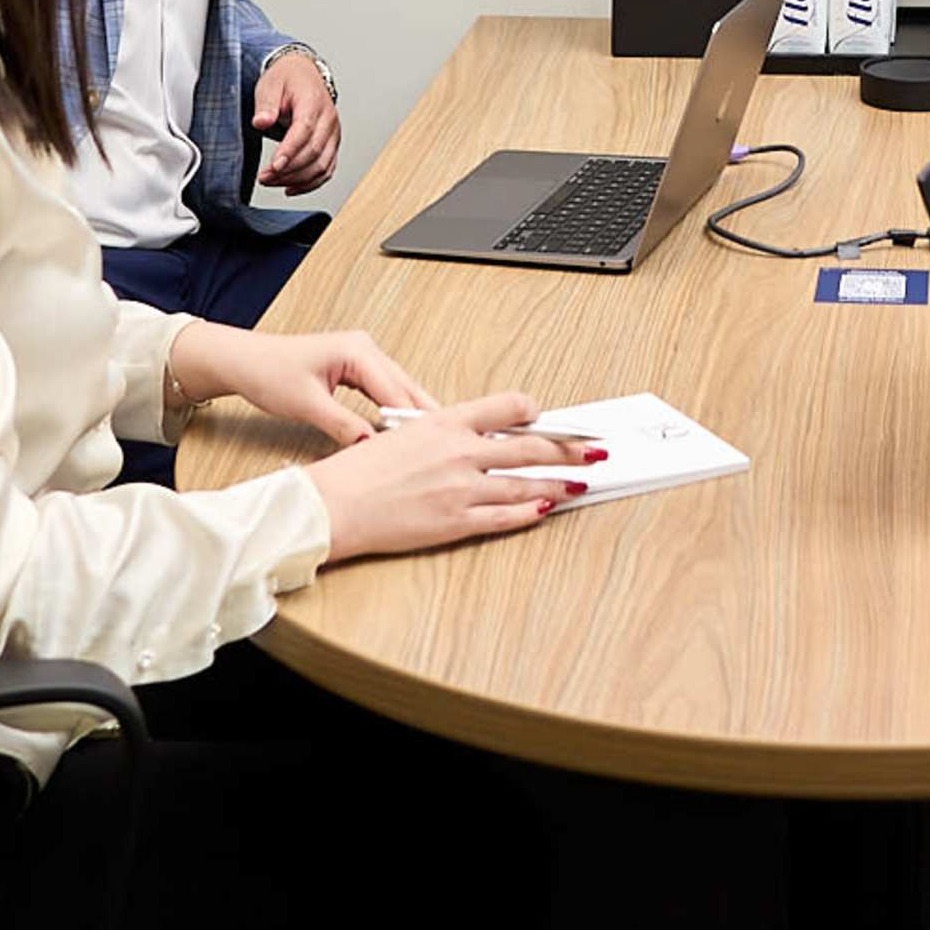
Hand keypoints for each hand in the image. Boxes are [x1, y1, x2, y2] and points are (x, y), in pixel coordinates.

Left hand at [165, 322, 424, 442]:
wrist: (245, 361)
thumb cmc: (269, 373)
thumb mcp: (306, 404)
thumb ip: (341, 424)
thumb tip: (369, 445)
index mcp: (357, 350)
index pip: (395, 390)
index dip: (411, 420)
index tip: (428, 445)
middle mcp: (365, 349)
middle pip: (405, 386)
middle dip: (423, 415)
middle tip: (445, 445)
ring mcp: (362, 356)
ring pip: (398, 389)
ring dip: (411, 414)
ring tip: (432, 442)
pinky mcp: (356, 368)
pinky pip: (384, 390)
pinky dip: (395, 410)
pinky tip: (404, 430)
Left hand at [251, 51, 341, 190]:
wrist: (303, 74)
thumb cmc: (287, 79)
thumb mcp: (270, 84)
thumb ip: (266, 105)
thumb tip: (261, 122)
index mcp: (313, 101)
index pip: (305, 130)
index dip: (290, 151)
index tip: (273, 166)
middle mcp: (328, 119)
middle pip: (314, 152)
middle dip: (288, 170)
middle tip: (264, 177)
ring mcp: (333, 134)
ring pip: (322, 165)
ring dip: (297, 179)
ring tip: (272, 182)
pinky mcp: (331, 145)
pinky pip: (327, 170)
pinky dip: (310, 184)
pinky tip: (291, 188)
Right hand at [303, 392, 600, 561]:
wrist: (335, 505)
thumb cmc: (360, 470)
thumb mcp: (404, 432)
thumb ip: (444, 432)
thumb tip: (476, 434)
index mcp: (445, 422)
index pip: (508, 406)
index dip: (538, 413)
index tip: (553, 419)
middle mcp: (460, 452)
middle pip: (530, 446)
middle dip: (570, 448)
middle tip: (594, 449)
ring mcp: (461, 489)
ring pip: (526, 483)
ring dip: (560, 482)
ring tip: (582, 482)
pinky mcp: (456, 522)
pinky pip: (506, 517)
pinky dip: (531, 511)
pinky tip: (547, 508)